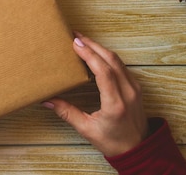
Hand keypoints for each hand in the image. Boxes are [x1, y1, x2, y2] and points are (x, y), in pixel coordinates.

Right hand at [43, 31, 148, 156]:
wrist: (139, 150)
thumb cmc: (114, 142)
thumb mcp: (87, 129)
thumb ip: (67, 113)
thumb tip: (47, 100)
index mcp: (116, 103)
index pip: (103, 71)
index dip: (89, 55)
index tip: (75, 43)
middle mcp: (128, 92)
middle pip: (111, 60)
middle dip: (92, 45)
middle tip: (75, 36)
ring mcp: (134, 88)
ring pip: (118, 60)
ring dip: (100, 48)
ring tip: (83, 41)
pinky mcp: (136, 87)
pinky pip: (121, 65)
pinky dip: (107, 56)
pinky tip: (96, 53)